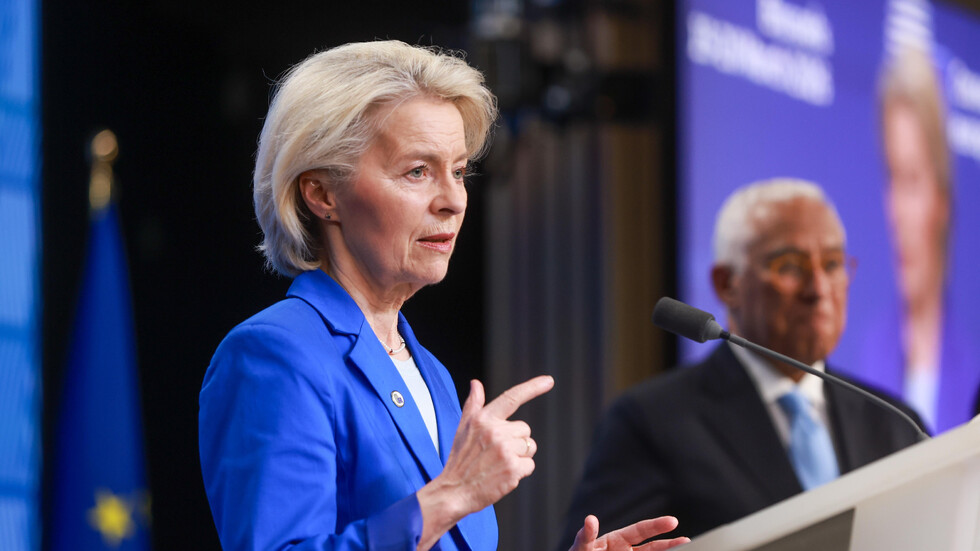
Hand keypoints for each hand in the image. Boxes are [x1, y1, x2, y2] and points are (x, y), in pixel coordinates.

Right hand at [416, 375, 553, 548]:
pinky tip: (503, 474)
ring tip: (499, 464)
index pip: (511, 398)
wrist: (454, 491)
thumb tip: (476, 383)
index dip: (532, 387)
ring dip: (519, 456)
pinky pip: (530, 465)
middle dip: (516, 441)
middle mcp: (496, 432)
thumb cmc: (460, 459)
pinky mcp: (513, 469)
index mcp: (484, 419)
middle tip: (496, 453)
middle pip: (525, 430)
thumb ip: (473, 404)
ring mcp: (505, 450)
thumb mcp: (463, 428)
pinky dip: (521, 471)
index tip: (549, 380)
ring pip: (529, 447)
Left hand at [570, 515, 689, 550]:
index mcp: (617, 540)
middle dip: (669, 544)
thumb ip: (586, 536)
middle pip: (653, 547)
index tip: (672, 521)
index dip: (656, 525)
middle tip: (687, 541)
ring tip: (684, 550)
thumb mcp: (581, 547)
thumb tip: (590, 520)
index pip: (640, 530)